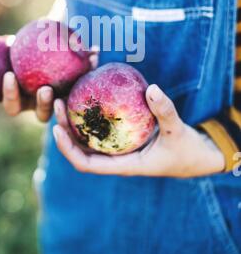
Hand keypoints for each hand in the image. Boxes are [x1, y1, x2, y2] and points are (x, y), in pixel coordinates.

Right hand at [0, 40, 98, 121]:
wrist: (46, 38)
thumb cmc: (19, 48)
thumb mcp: (1, 49)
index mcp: (22, 98)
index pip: (14, 105)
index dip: (10, 94)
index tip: (9, 75)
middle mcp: (42, 102)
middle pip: (42, 113)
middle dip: (42, 103)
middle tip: (44, 88)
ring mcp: (62, 97)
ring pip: (67, 104)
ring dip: (73, 94)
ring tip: (77, 77)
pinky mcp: (80, 84)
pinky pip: (87, 78)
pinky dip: (91, 65)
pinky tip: (95, 51)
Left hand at [53, 84, 224, 177]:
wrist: (198, 156)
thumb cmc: (187, 149)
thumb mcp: (178, 131)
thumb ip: (165, 111)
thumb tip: (151, 88)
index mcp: (124, 165)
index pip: (87, 164)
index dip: (68, 149)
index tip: (56, 129)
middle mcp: (116, 158)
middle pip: (81, 148)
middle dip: (65, 128)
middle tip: (57, 102)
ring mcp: (119, 148)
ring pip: (89, 137)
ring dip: (75, 120)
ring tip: (66, 96)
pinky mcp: (124, 138)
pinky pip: (103, 127)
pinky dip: (93, 114)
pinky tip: (89, 94)